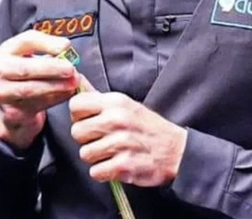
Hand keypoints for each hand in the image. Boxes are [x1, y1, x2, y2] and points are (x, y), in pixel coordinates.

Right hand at [0, 31, 78, 148]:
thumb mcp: (38, 59)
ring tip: (73, 83)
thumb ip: (52, 54)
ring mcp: (2, 92)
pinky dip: (54, 99)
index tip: (66, 46)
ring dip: (55, 86)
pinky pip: (35, 104)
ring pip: (30, 89)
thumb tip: (68, 52)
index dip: (47, 43)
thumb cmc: (31, 76)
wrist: (17, 106)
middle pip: (25, 68)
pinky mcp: (10, 112)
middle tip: (71, 69)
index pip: (26, 41)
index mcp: (7, 50)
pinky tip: (67, 94)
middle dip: (51, 68)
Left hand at [69, 79, 187, 186]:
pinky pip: (95, 172)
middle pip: (76, 132)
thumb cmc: (147, 127)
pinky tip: (116, 164)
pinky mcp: (123, 166)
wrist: (175, 150)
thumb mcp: (126, 104)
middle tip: (102, 139)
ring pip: (85, 154)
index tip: (89, 121)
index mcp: (115, 102)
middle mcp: (116, 120)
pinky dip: (104, 172)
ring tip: (112, 152)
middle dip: (87, 139)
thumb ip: (99, 98)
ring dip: (96, 157)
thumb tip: (77, 79)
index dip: (79, 116)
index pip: (76, 105)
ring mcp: (120, 143)